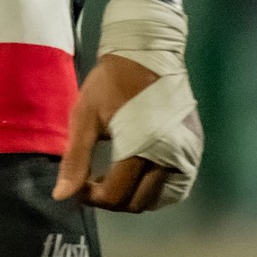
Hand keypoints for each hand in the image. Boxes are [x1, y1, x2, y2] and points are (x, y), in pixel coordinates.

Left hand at [53, 54, 197, 211]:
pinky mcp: (195, 150)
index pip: (116, 194)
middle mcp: (171, 158)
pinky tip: (138, 175)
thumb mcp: (85, 116)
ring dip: (133, 196)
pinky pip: (175, 187)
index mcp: (142, 148)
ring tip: (114, 176)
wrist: (146, 54)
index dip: (91, 197)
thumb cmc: (111, 83)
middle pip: (137, 202)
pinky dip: (155, 189)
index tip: (78, 185)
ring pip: (157, 198)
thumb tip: (61, 196)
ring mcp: (187, 156)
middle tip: (94, 181)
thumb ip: (75, 158)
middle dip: (111, 198)